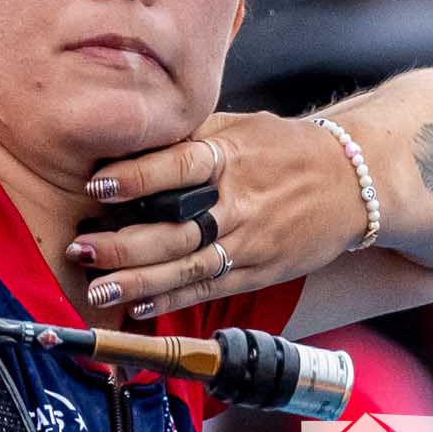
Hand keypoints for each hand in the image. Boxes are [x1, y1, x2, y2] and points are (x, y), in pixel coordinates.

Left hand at [70, 112, 366, 320]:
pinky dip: (174, 299)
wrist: (352, 181)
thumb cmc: (283, 147)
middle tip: (80, 247)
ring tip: (98, 290)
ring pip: (189, 267)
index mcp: (230, 157)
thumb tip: (128, 138)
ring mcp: (250, 241)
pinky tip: (138, 306)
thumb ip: (188, 136)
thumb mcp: (238, 126)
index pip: (177, 166)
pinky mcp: (260, 270)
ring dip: (140, 282)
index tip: (94, 185)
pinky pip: (211, 288)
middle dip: (124, 244)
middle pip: (176, 228)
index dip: (134, 178)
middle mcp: (238, 203)